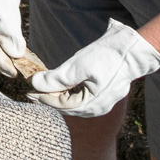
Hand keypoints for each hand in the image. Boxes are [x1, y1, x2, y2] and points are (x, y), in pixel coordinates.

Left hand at [28, 19, 159, 117]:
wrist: (132, 50)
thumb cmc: (107, 57)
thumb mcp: (78, 66)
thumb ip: (57, 79)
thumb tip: (35, 84)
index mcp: (91, 104)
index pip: (60, 105)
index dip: (42, 97)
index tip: (27, 91)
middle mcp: (97, 108)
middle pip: (66, 107)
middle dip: (48, 98)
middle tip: (31, 90)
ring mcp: (101, 103)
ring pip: (73, 103)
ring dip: (57, 96)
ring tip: (42, 88)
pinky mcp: (103, 95)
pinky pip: (81, 98)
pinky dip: (68, 93)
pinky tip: (59, 86)